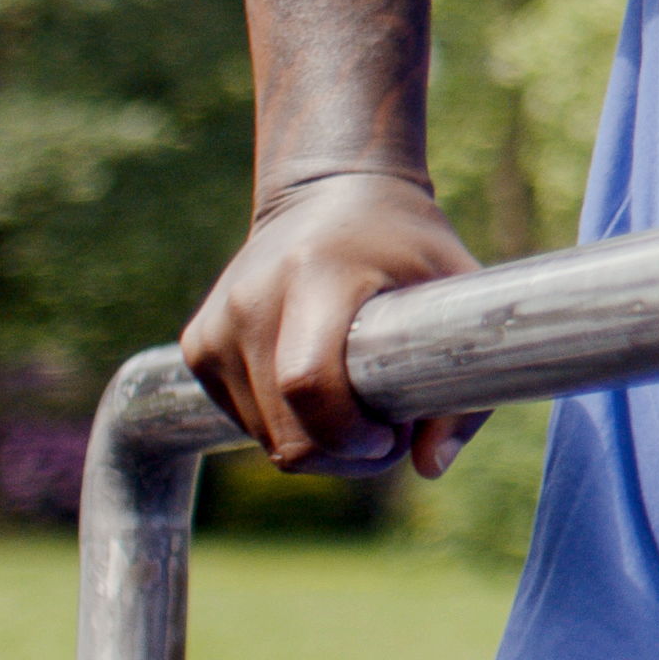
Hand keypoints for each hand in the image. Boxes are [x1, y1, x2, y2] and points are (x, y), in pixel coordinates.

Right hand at [179, 172, 486, 477]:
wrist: (327, 192)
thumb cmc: (406, 243)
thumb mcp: (456, 289)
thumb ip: (460, 382)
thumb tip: (432, 467)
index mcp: (317, 275)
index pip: (308, 382)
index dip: (351, 433)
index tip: (393, 435)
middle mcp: (253, 300)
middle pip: (287, 432)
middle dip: (346, 454)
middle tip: (390, 430)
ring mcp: (217, 325)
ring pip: (267, 438)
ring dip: (319, 443)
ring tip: (359, 401)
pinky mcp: (197, 345)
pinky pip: (247, 421)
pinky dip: (288, 425)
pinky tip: (320, 388)